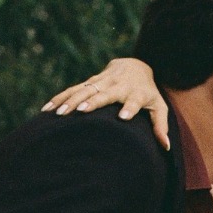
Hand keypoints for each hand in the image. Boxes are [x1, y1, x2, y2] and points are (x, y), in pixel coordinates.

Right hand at [42, 59, 169, 150]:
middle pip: (105, 94)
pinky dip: (59, 98)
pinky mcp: (90, 82)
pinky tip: (46, 108)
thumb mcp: (158, 106)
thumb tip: (165, 146)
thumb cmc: (148, 93)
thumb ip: (161, 125)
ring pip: (84, 90)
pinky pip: (72, 89)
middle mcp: (118, 86)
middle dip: (93, 102)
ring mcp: (102, 82)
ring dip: (71, 100)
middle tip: (82, 111)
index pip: (134, 101)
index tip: (124, 117)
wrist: (135, 66)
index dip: (130, 108)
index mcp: (136, 93)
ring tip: (59, 113)